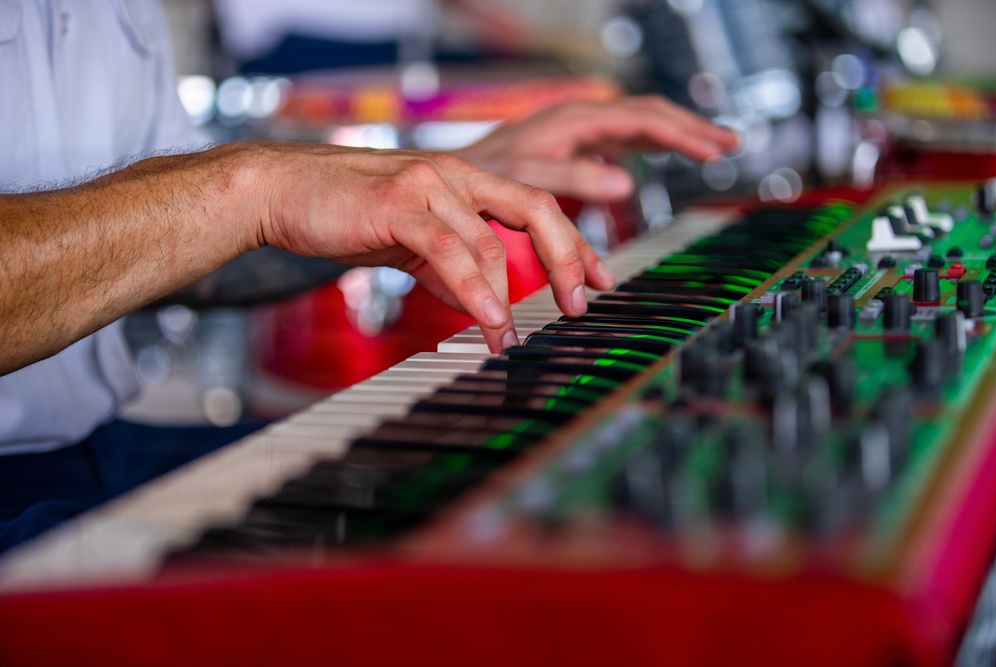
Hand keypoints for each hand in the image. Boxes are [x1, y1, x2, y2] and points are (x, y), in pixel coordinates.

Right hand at [250, 143, 615, 352]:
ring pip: (491, 241)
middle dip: (567, 259)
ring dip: (509, 297)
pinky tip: (490, 318)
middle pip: (535, 210)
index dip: (572, 243)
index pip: (536, 206)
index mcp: (463, 179)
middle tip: (581, 305)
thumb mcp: (409, 241)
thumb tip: (482, 306)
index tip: (597, 279)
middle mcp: (455, 174)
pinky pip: (450, 250)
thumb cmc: (343, 212)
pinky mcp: (398, 204)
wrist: (281, 192)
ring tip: (512, 338)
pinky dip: (475, 288)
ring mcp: (428, 184)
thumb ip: (449, 268)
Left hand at [453, 95, 739, 201]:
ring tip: (714, 148)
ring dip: (677, 134)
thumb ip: (575, 179)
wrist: (456, 172)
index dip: (682, 134)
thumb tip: (626, 181)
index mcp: (576, 117)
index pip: (643, 118)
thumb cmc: (485, 174)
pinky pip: (625, 136)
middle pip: (649, 113)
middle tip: (730, 145)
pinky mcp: (575, 142)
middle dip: (691, 128)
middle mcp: (581, 116)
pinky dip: (653, 143)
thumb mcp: (529, 178)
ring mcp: (580, 127)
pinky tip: (666, 152)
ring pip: (640, 122)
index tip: (715, 151)